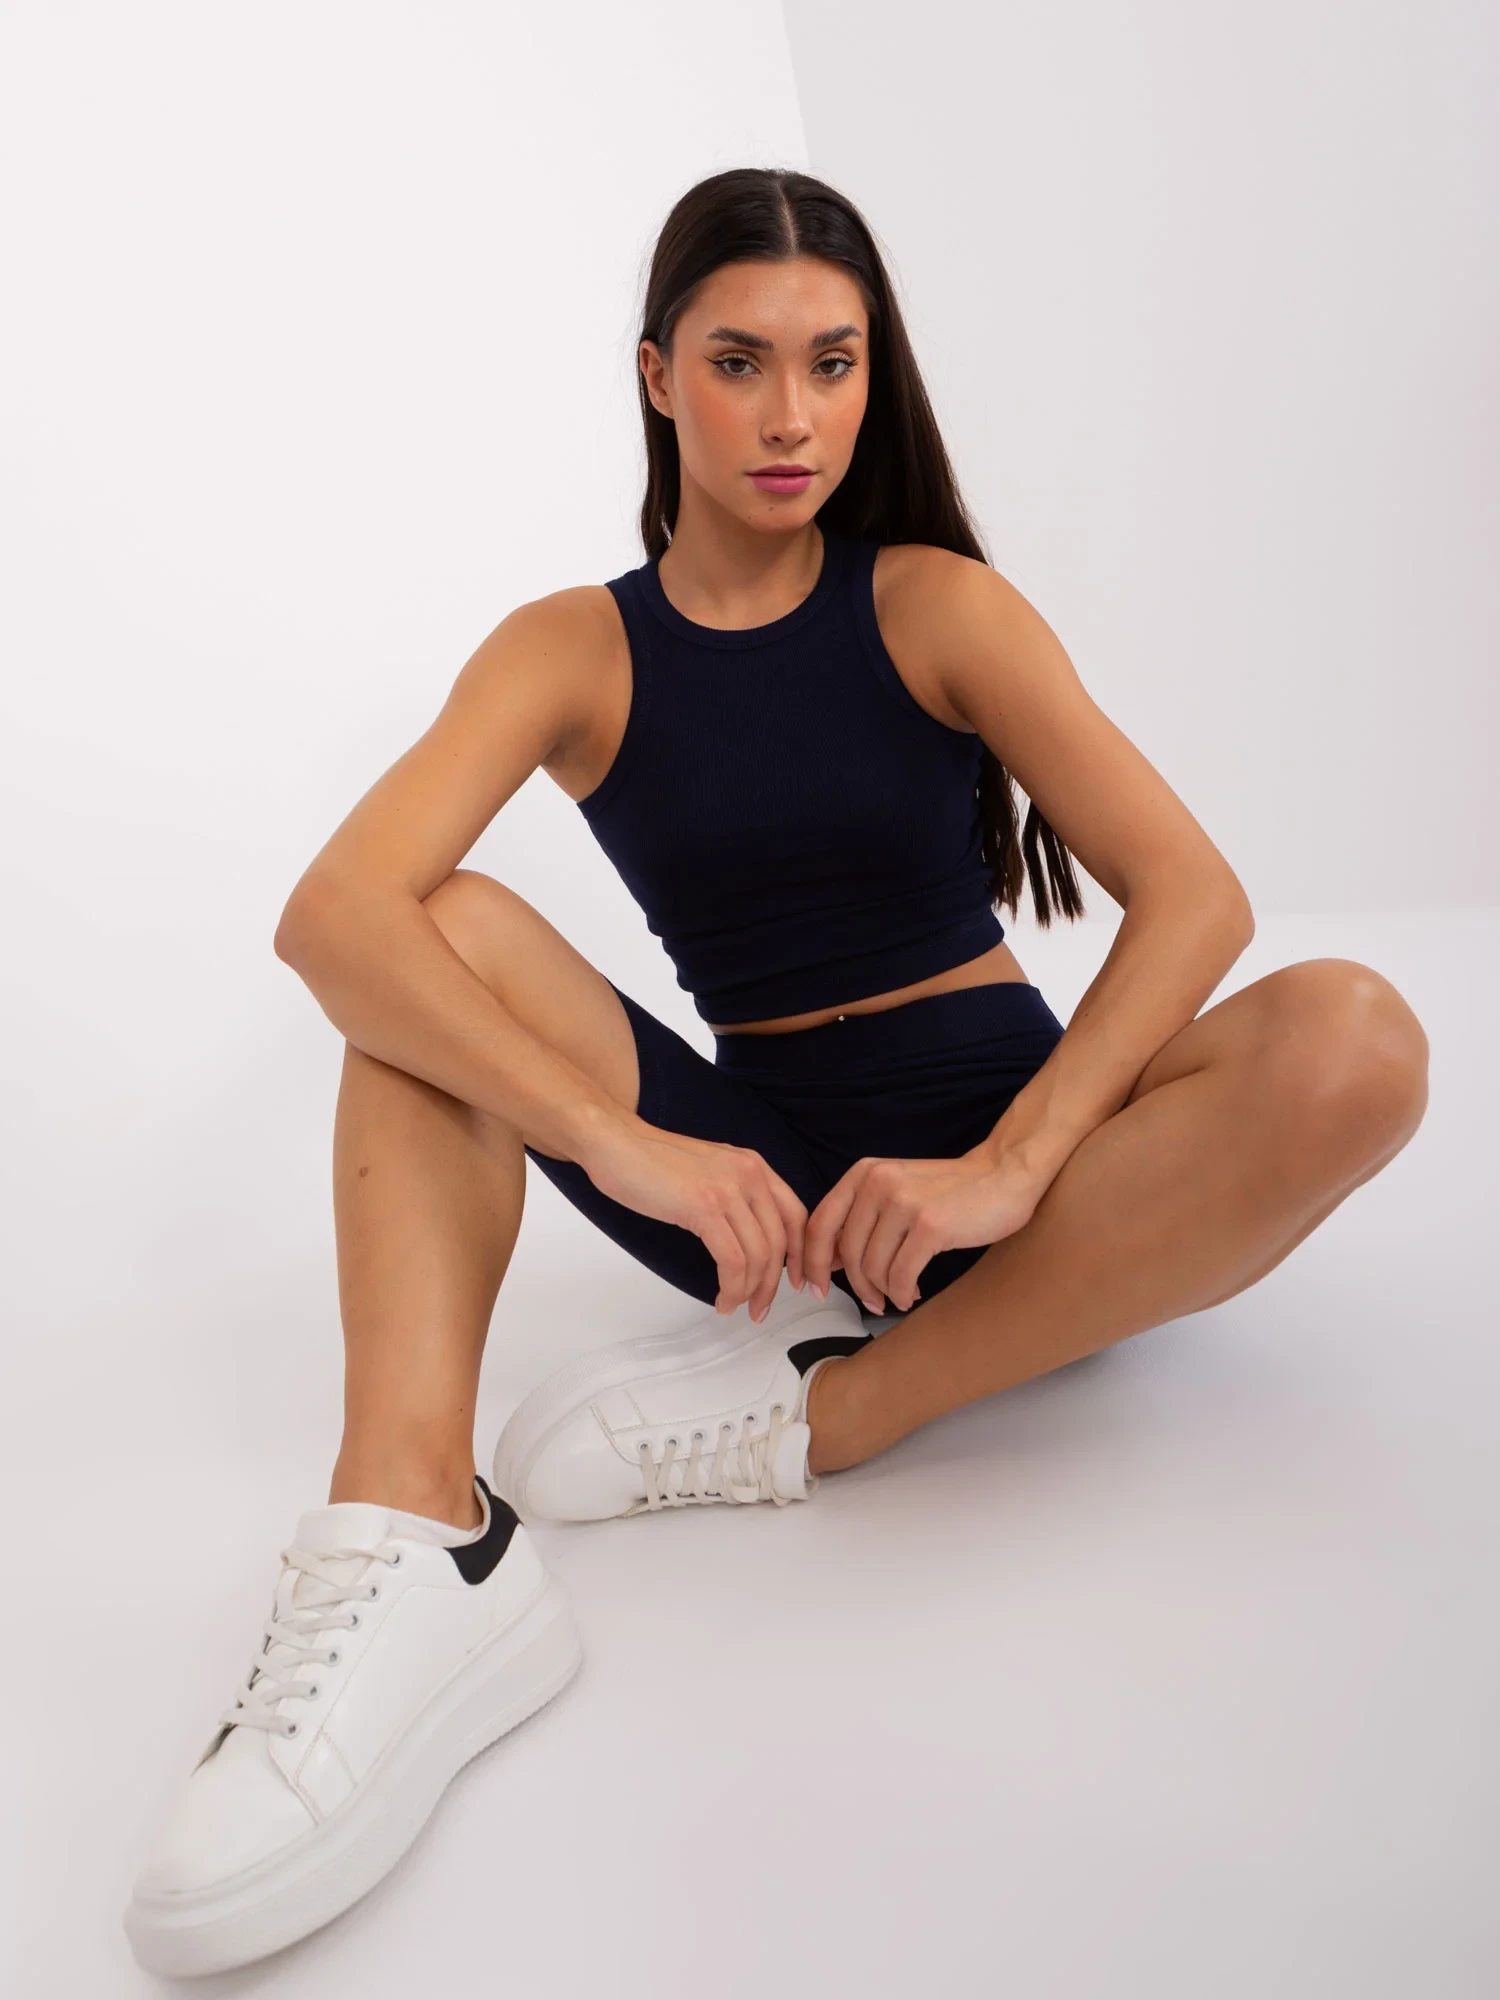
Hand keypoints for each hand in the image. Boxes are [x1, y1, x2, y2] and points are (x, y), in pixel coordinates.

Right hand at [580, 1116, 807, 1321]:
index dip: (801, 1255)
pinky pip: (733, 1260)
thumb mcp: (710, 1172)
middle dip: (773, 1284)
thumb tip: (748, 1239)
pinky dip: (732, 1287)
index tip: (797, 1283)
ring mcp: (728, 1190)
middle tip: (760, 1309)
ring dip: (751, 1291)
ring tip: (736, 1307)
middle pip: (779, 1242)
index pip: (796, 1216)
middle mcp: (750, 1175)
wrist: (616, 1143)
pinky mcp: (704, 1207)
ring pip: (759, 1256)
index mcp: (754, 1166)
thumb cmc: (652, 1163)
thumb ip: (735, 1196)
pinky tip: (722, 1299)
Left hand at [802, 1148, 1047, 1313]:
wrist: (1003, 1176)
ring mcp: (904, 1202)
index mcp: (863, 1174)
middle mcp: (878, 1183)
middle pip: (847, 1253)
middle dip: (856, 1286)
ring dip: (883, 1292)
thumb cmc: (949, 1192)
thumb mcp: (894, 1191)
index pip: (819, 1224)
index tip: (812, 1288)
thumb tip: (828, 1262)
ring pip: (873, 1268)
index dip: (810, 1262)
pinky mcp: (930, 1225)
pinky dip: (902, 1293)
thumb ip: (860, 1219)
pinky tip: (912, 1293)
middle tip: (872, 1302)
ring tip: (899, 1294)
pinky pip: (900, 1275)